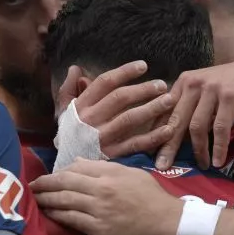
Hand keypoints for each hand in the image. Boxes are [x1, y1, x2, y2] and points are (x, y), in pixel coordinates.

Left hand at [31, 159, 178, 234]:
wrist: (170, 223)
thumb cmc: (153, 198)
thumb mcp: (131, 174)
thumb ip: (104, 167)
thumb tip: (78, 163)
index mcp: (110, 173)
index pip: (76, 169)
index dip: (58, 172)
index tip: (48, 176)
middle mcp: (102, 189)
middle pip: (65, 183)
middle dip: (44, 184)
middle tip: (31, 186)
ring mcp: (100, 210)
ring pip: (65, 201)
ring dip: (46, 200)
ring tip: (35, 200)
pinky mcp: (100, 229)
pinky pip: (73, 221)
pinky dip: (58, 216)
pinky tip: (49, 215)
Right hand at [57, 61, 175, 157]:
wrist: (67, 168)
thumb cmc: (69, 134)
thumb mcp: (63, 111)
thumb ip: (68, 89)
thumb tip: (75, 69)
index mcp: (82, 106)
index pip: (105, 83)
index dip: (125, 72)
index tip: (144, 66)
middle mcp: (92, 119)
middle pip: (120, 99)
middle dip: (143, 89)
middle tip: (162, 84)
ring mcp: (102, 137)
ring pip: (130, 119)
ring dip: (152, 108)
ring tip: (170, 100)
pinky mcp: (112, 154)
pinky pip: (136, 144)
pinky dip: (153, 137)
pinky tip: (168, 129)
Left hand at [156, 52, 233, 169]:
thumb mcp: (207, 89)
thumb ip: (191, 105)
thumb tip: (173, 134)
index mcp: (184, 82)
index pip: (165, 111)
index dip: (157, 133)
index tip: (151, 153)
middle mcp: (194, 83)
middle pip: (176, 120)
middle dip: (168, 146)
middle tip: (162, 167)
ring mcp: (211, 89)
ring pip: (197, 126)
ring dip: (198, 150)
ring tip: (201, 165)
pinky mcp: (229, 96)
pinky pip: (219, 128)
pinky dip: (218, 147)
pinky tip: (217, 161)